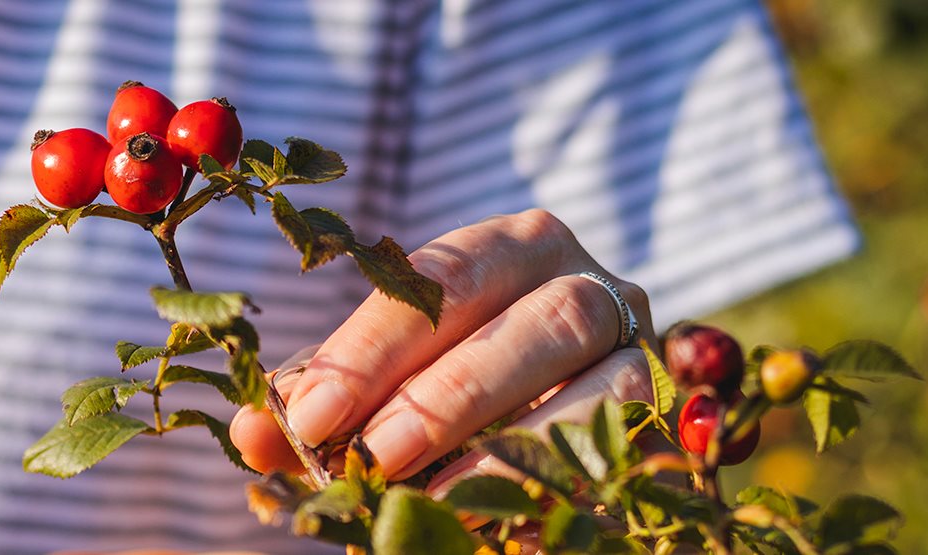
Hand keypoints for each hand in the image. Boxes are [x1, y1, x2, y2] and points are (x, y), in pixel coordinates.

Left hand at [230, 209, 655, 494]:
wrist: (548, 422)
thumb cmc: (444, 389)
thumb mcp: (378, 387)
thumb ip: (326, 401)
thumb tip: (256, 432)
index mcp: (510, 248)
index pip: (440, 279)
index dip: (373, 346)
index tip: (309, 413)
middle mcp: (586, 282)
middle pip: (531, 323)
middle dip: (444, 395)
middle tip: (370, 457)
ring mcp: (642, 350)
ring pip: (601, 386)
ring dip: (510, 445)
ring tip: (426, 497)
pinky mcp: (672, 422)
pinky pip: (628, 453)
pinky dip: (555, 486)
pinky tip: (488, 521)